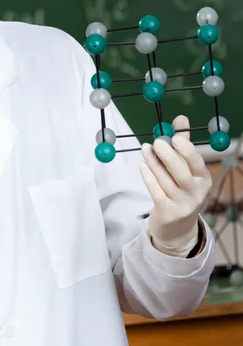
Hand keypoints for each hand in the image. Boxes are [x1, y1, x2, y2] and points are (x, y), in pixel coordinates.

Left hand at [140, 115, 211, 256]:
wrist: (176, 228)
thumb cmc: (179, 190)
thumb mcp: (185, 169)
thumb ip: (182, 144)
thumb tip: (181, 118)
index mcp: (203, 180)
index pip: (197, 164)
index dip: (187, 150)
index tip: (175, 137)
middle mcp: (197, 193)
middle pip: (182, 173)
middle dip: (168, 156)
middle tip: (157, 142)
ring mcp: (183, 205)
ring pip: (165, 180)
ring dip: (153, 163)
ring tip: (145, 148)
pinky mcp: (167, 213)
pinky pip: (156, 192)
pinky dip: (148, 177)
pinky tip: (142, 165)